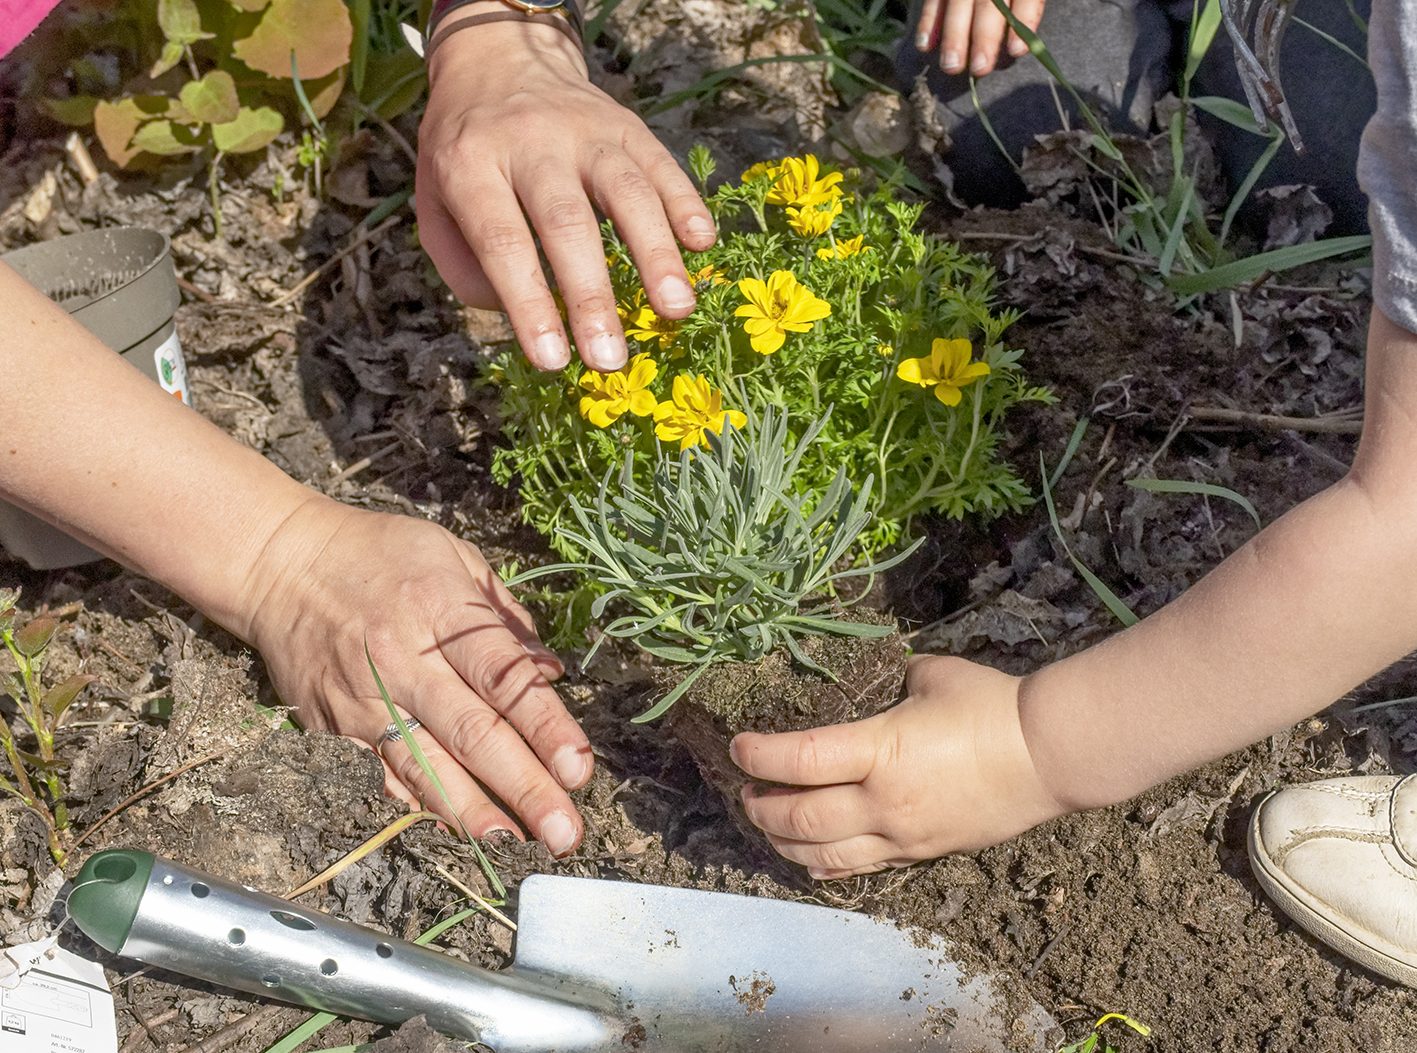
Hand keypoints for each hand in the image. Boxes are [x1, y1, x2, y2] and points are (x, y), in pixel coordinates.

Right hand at [237, 497, 592, 855]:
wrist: (279, 564)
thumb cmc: (380, 554)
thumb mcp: (454, 558)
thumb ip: (505, 617)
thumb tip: (551, 672)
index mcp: (441, 611)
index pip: (504, 679)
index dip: (546, 727)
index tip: (579, 768)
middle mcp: (402, 661)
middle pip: (473, 734)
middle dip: (524, 787)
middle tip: (566, 832)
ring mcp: (362, 699)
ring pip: (424, 767)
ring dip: (474, 812)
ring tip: (517, 845)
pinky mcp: (330, 726)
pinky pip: (378, 775)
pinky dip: (416, 807)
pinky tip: (453, 832)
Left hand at [416, 14, 716, 372]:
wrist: (500, 59)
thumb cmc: (466, 152)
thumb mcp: (434, 199)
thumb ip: (464, 263)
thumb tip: (521, 317)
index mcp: (469, 162)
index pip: (501, 240)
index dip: (528, 303)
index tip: (551, 360)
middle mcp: (529, 140)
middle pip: (566, 221)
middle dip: (591, 295)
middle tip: (610, 358)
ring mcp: (584, 129)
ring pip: (625, 190)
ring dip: (654, 253)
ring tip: (674, 310)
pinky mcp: (627, 123)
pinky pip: (661, 163)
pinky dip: (685, 203)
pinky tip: (702, 245)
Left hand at [731, 655, 1063, 876]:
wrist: (1050, 756)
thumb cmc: (991, 705)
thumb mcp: (933, 676)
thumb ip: (895, 683)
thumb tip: (882, 685)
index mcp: (881, 750)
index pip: (801, 760)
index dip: (760, 755)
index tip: (737, 748)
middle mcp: (884, 801)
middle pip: (801, 818)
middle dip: (762, 808)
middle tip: (746, 794)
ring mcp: (902, 834)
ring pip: (824, 854)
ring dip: (784, 842)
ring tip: (766, 827)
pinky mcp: (921, 852)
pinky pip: (861, 868)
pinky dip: (825, 865)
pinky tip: (809, 859)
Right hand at [914, 0, 1046, 76]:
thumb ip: (1024, 8)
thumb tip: (1017, 47)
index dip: (1024, 19)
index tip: (1017, 51)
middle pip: (989, 3)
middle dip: (984, 36)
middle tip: (980, 67)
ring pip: (958, 2)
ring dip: (953, 36)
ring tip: (951, 66)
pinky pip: (933, 0)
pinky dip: (928, 22)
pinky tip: (924, 46)